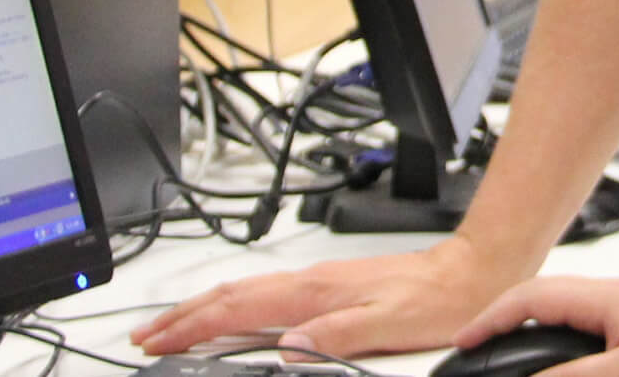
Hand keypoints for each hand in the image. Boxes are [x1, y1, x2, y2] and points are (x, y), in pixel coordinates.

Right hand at [129, 236, 522, 358]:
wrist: (473, 271)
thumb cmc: (438, 301)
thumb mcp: (389, 326)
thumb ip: (336, 335)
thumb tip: (289, 347)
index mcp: (315, 293)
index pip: (238, 310)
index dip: (193, 327)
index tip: (159, 341)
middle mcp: (311, 282)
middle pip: (231, 296)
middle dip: (183, 316)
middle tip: (146, 335)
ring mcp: (318, 281)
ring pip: (245, 293)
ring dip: (203, 309)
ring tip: (173, 324)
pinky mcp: (329, 285)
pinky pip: (266, 294)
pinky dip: (235, 305)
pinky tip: (233, 315)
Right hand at [454, 277, 618, 376]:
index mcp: (611, 298)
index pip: (533, 297)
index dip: (491, 318)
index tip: (464, 342)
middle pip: (553, 316)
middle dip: (517, 339)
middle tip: (489, 360)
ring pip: (580, 340)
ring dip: (552, 357)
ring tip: (526, 368)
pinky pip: (605, 354)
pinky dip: (581, 364)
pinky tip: (578, 373)